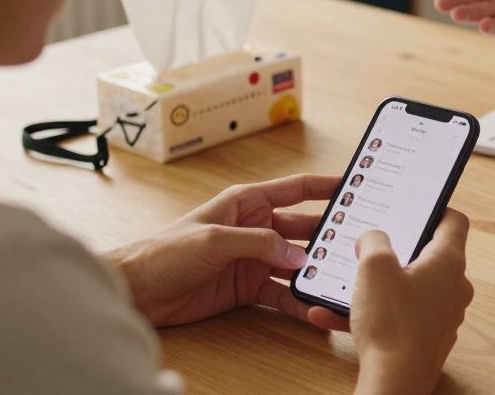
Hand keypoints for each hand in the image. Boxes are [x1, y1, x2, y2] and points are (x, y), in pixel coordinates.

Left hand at [106, 174, 348, 330]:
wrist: (137, 290)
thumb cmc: (164, 251)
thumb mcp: (214, 239)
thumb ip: (258, 243)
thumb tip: (298, 255)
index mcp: (247, 202)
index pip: (297, 188)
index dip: (327, 185)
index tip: (356, 185)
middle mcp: (256, 228)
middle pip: (303, 229)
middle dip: (329, 236)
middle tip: (357, 243)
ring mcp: (254, 259)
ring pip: (296, 264)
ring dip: (316, 271)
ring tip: (341, 279)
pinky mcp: (248, 288)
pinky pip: (282, 293)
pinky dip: (298, 301)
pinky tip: (314, 307)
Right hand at [351, 210, 473, 394]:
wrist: (395, 382)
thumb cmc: (392, 323)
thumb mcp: (373, 267)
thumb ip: (374, 241)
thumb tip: (374, 237)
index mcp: (448, 262)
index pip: (454, 221)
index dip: (435, 209)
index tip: (414, 208)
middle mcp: (453, 287)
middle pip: (429, 256)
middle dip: (397, 251)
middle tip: (372, 246)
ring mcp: (443, 315)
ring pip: (408, 289)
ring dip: (377, 286)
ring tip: (346, 284)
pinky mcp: (427, 338)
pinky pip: (399, 317)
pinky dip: (373, 313)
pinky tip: (334, 316)